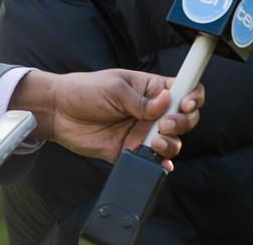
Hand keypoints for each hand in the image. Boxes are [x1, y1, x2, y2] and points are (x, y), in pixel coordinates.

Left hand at [10, 69, 204, 168]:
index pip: (184, 89)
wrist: (59, 112)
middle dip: (182, 122)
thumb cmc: (86, 90)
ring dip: (170, 143)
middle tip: (165, 123)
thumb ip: (141, 101)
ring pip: (172, 141)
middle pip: (185, 117)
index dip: (193, 95)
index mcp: (151, 88)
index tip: (186, 103)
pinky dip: (161, 164)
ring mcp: (142, 131)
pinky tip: (160, 163)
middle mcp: (152, 110)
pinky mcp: (130, 151)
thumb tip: (165, 104)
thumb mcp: (115, 88)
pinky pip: (152, 160)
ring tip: (153, 140)